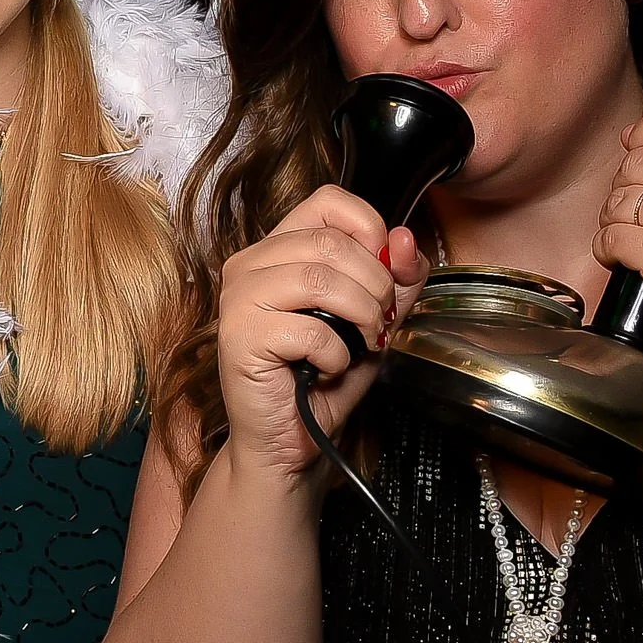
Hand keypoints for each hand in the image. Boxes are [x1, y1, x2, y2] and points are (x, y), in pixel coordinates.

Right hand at [214, 187, 426, 481]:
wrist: (292, 440)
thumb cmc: (325, 376)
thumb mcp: (374, 318)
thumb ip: (396, 278)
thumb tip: (404, 239)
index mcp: (277, 249)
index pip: (327, 202)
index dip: (369, 228)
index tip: (386, 271)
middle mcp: (249, 265)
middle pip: (329, 242)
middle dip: (375, 285)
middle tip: (378, 321)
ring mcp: (238, 300)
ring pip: (318, 279)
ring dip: (359, 316)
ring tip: (362, 343)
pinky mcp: (239, 338)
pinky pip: (308, 330)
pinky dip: (336, 354)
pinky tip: (328, 367)